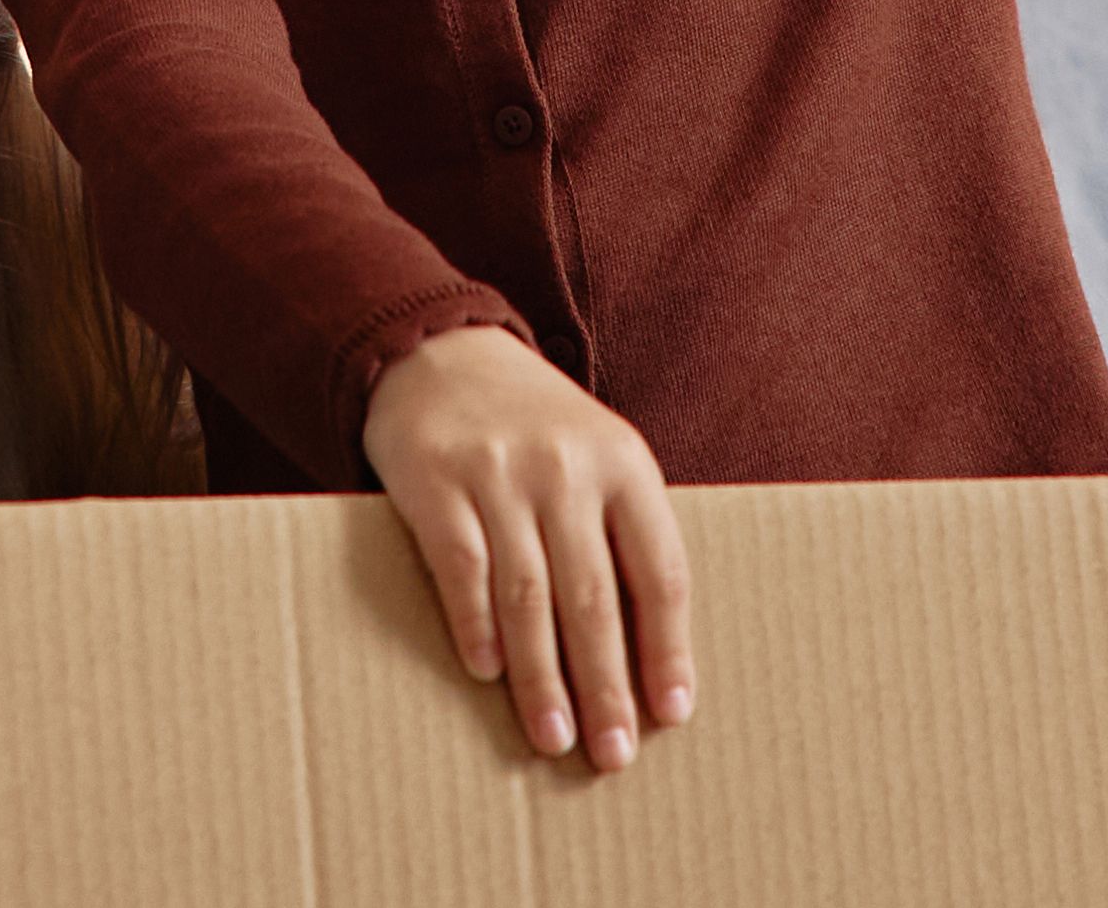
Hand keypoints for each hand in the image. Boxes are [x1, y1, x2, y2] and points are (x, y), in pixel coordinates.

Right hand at [360, 325, 696, 772]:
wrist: (441, 354)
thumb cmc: (536, 428)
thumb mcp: (599, 457)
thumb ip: (622, 535)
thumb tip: (646, 656)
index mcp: (624, 463)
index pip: (659, 571)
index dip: (667, 648)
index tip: (671, 713)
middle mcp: (566, 467)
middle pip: (594, 597)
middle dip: (605, 684)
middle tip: (612, 753)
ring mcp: (498, 473)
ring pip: (528, 595)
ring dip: (542, 676)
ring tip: (553, 735)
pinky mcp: (436, 481)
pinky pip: (461, 567)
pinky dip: (475, 625)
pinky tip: (487, 672)